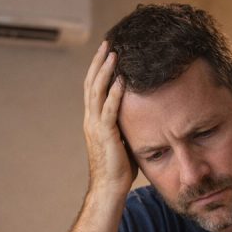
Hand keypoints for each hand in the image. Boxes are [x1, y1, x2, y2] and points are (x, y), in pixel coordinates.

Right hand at [82, 41, 136, 193]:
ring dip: (106, 71)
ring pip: (97, 91)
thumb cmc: (118, 168)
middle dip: (99, 62)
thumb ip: (126, 124)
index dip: (99, 69)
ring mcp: (95, 126)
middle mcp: (90, 120)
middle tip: (107, 43)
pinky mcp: (105, 134)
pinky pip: (109, 109)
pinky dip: (115, 93)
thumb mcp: (123, 140)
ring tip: (113, 53)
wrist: (109, 188)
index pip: (93, 88)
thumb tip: (140, 114)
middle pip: (91, 83)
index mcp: (93, 120)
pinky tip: (122, 80)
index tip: (107, 52)